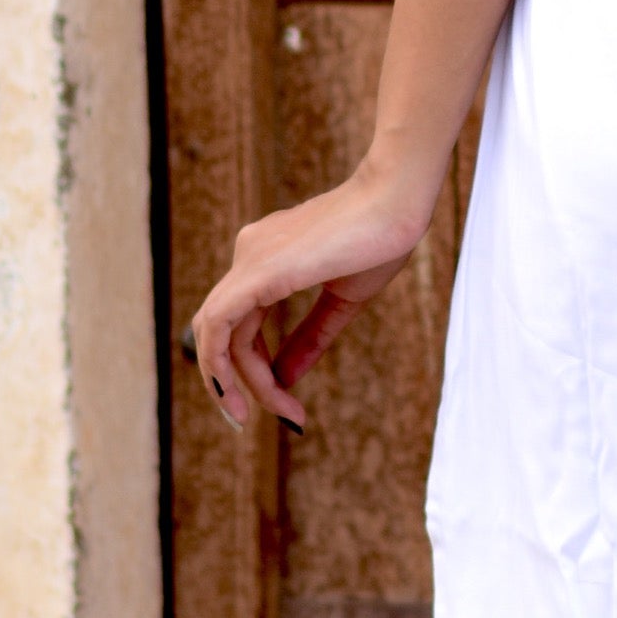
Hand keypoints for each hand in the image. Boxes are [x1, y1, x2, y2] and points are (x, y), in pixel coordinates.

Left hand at [190, 160, 435, 430]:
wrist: (398, 200)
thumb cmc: (380, 239)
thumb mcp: (342, 299)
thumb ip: (309, 337)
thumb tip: (285, 378)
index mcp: (265, 259)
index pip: (242, 326)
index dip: (258, 371)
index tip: (290, 405)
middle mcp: (247, 255)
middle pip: (226, 334)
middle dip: (242, 384)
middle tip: (286, 416)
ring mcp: (248, 259)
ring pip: (218, 334)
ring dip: (240, 382)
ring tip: (283, 412)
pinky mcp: (258, 270)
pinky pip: (220, 324)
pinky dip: (223, 364)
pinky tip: (254, 394)